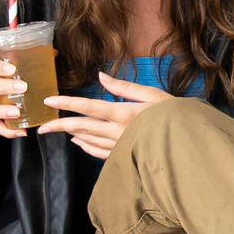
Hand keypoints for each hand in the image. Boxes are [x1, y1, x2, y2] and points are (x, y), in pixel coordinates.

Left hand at [42, 72, 173, 160]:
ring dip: (72, 135)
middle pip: (82, 128)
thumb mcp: (152, 94)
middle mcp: (118, 133)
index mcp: (123, 114)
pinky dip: (87, 148)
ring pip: (89, 142)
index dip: (66, 104)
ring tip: (60, 130)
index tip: (48, 101)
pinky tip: (80, 143)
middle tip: (42, 127)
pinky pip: (100, 154)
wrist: (190, 143)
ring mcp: (121, 148)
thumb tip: (101, 76)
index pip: (87, 108)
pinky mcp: (125, 157)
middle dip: (59, 126)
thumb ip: (124, 87)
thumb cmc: (174, 115)